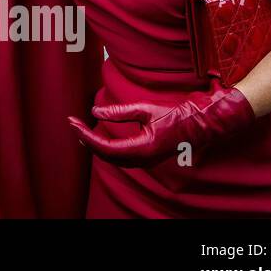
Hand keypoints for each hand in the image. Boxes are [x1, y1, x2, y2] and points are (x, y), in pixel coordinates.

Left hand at [66, 84, 254, 167]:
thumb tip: (94, 111)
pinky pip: (121, 157)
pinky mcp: (145, 157)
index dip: (87, 135)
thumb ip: (119, 112)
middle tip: (72, 124)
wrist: (198, 126)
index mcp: (143, 148)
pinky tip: (97, 138)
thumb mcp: (146, 109)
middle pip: (106, 155)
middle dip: (87, 140)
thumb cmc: (175, 115)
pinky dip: (105, 148)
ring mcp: (145, 160)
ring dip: (94, 145)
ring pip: (112, 158)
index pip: (106, 146)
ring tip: (80, 130)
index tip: (73, 123)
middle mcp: (142, 159)